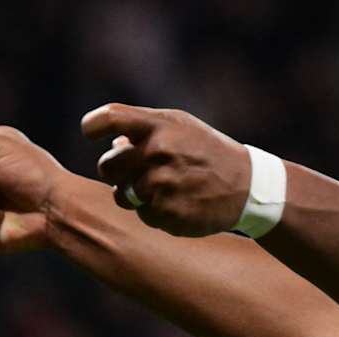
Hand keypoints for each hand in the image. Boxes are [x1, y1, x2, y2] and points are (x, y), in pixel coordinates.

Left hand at [81, 103, 251, 237]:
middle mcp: (157, 153)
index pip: (108, 118)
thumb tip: (114, 143)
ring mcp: (163, 186)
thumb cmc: (208, 151)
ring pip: (122, 195)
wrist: (247, 186)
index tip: (91, 133)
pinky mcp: (169, 214)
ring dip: (136, 195)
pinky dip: (156, 212)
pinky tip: (178, 203)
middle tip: (138, 172)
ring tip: (164, 188)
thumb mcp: (182, 126)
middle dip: (117, 170)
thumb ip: (145, 128)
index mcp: (158, 126)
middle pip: (107, 166)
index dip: (92, 126)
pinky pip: (143, 215)